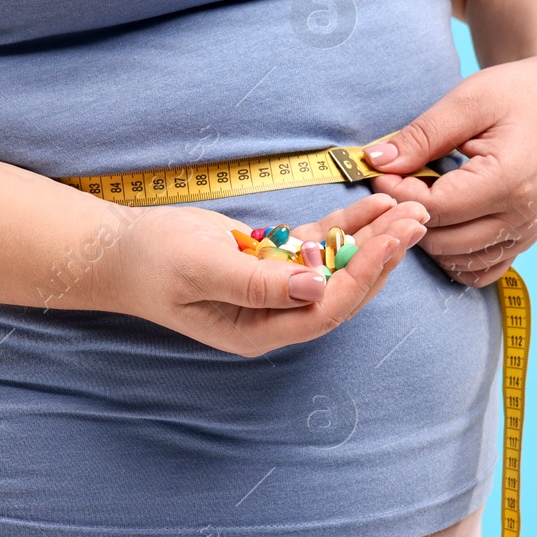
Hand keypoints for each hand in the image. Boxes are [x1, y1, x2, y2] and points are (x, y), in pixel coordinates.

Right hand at [98, 193, 430, 356]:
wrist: (119, 251)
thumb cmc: (152, 263)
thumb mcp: (201, 270)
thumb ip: (259, 283)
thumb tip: (317, 286)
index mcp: (259, 332)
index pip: (325, 309)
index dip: (361, 276)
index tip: (391, 241)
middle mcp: (275, 317)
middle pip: (342, 290)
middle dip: (381, 257)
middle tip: (417, 219)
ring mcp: (275, 290)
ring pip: (337, 266)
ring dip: (372, 239)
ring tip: (409, 209)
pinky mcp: (271, 261)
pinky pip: (318, 245)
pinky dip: (346, 226)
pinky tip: (374, 204)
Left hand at [361, 56, 536, 286]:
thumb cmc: (519, 95)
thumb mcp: (467, 102)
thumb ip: (422, 136)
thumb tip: (377, 162)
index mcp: (508, 181)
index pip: (435, 207)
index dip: (398, 194)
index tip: (381, 172)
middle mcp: (521, 217)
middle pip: (441, 239)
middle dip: (409, 215)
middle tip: (396, 184)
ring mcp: (526, 234)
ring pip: (456, 259)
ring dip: (428, 235)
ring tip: (421, 197)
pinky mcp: (525, 240)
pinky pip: (479, 270)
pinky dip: (453, 255)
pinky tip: (443, 222)